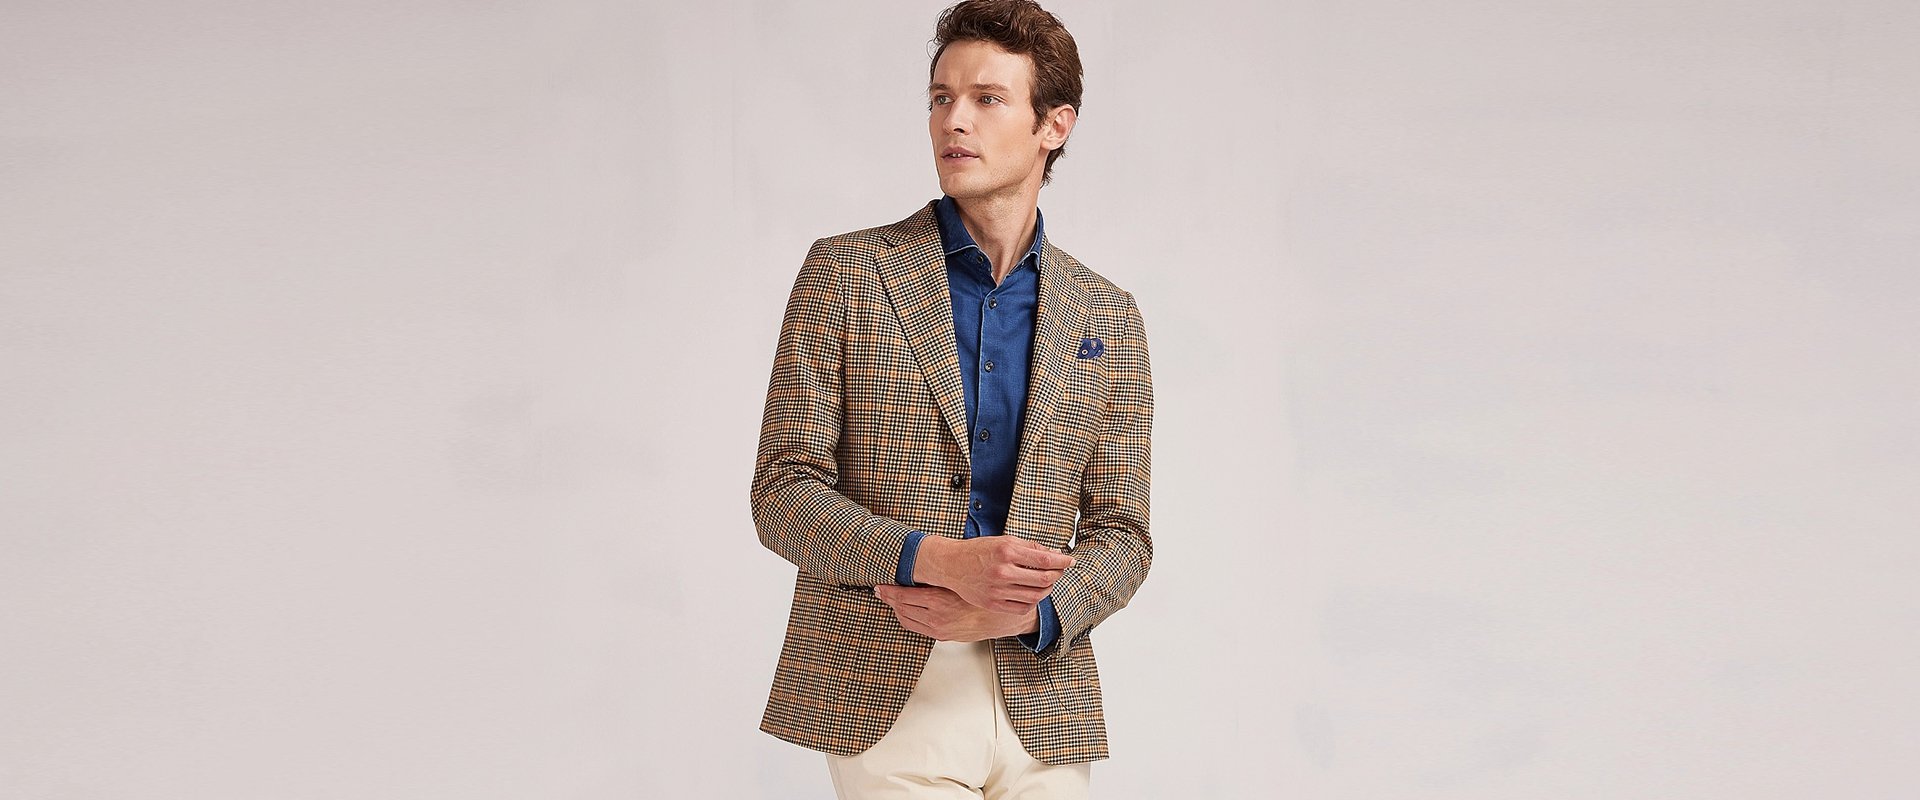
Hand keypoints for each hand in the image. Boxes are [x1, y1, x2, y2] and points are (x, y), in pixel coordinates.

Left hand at [875, 584, 1038, 641]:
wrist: (1002, 617)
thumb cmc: (985, 595)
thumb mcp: (961, 580)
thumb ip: (939, 575)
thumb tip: (918, 564)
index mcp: (939, 601)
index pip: (903, 596)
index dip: (888, 590)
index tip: (880, 585)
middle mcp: (936, 618)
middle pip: (901, 608)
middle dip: (888, 599)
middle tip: (880, 590)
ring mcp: (938, 629)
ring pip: (906, 619)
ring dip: (896, 609)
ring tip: (891, 599)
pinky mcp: (943, 636)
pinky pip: (916, 628)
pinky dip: (907, 617)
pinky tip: (906, 610)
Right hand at [914, 535, 1073, 613]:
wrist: (951, 565)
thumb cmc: (978, 551)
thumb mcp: (1004, 541)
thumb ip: (1030, 547)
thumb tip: (1054, 553)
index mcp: (1006, 551)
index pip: (1044, 559)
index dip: (1062, 561)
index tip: (1070, 560)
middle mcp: (1002, 572)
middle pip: (1043, 580)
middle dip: (1057, 575)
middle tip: (1060, 570)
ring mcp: (997, 590)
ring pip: (1035, 596)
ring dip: (1047, 589)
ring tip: (1047, 582)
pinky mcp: (992, 604)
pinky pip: (1022, 608)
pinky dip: (1033, 602)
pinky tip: (1033, 593)